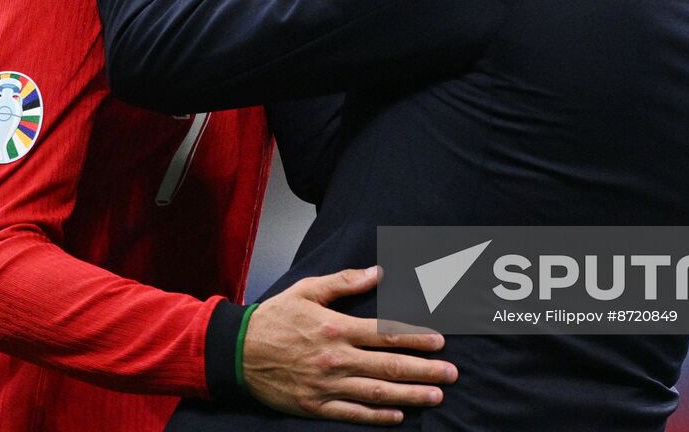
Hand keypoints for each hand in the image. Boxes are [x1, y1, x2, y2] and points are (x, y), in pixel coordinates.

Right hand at [242, 266, 457, 425]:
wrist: (237, 351)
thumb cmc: (274, 317)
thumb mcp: (307, 290)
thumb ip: (345, 282)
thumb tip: (378, 272)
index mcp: (336, 328)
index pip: (385, 333)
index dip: (416, 337)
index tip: (440, 341)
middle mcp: (336, 358)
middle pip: (389, 366)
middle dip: (425, 370)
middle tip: (452, 373)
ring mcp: (326, 386)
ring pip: (376, 393)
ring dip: (410, 394)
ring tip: (436, 395)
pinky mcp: (315, 405)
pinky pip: (352, 413)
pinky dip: (377, 417)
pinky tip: (399, 415)